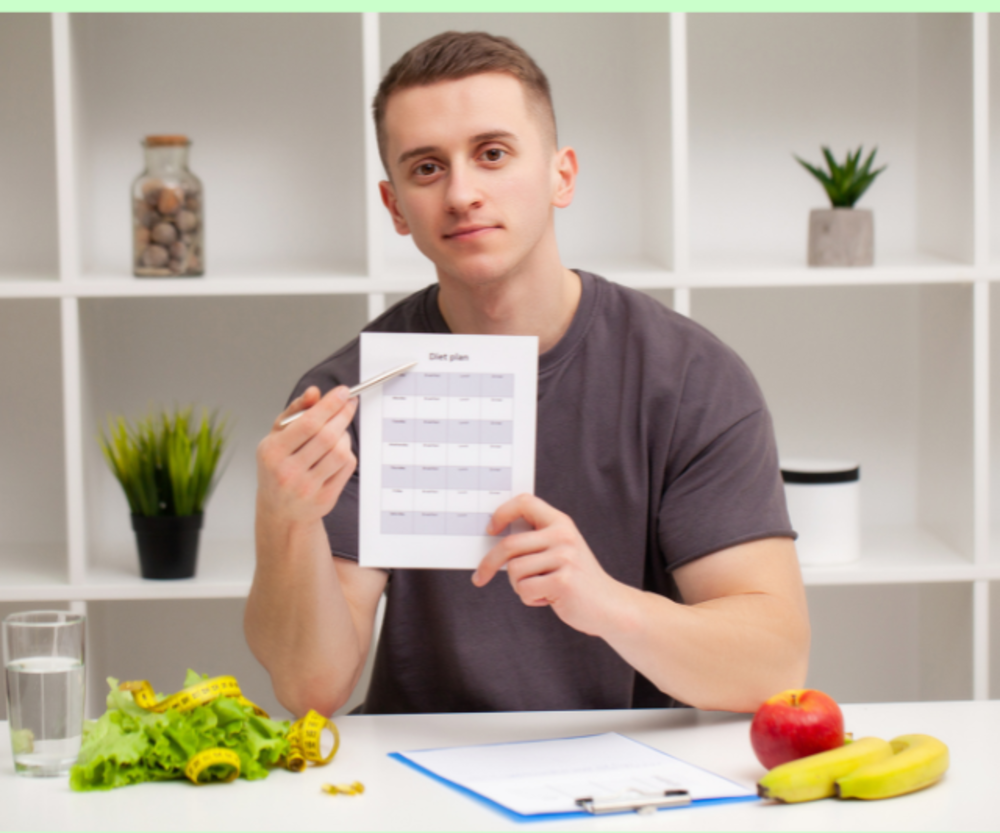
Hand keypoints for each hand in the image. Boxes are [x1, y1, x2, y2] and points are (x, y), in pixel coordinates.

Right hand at [256, 385, 357, 525]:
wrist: (280, 512)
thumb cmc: (277, 469)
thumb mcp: (276, 438)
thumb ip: (294, 412)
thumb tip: (314, 393)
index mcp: (272, 452)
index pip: (307, 423)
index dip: (329, 405)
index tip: (343, 392)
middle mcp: (287, 471)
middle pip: (326, 436)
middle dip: (342, 415)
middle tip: (348, 404)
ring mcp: (307, 487)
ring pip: (340, 451)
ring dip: (344, 436)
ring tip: (337, 432)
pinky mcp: (325, 498)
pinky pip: (346, 466)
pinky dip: (347, 453)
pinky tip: (338, 451)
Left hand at [471, 494, 624, 636]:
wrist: (610, 606)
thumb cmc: (577, 580)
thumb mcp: (561, 550)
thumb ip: (536, 540)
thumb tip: (494, 540)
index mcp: (561, 522)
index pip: (525, 502)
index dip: (502, 513)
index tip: (490, 530)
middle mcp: (563, 535)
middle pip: (509, 544)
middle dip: (489, 564)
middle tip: (480, 577)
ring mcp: (564, 557)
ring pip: (514, 571)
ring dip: (520, 587)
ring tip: (541, 589)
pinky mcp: (562, 581)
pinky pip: (524, 589)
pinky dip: (530, 599)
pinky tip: (549, 598)